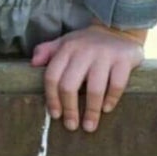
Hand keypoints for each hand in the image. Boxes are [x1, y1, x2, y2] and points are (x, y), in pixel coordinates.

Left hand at [31, 22, 146, 131]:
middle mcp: (84, 51)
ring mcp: (104, 55)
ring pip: (94, 88)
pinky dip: (111, 99)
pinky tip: (106, 109)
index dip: (51, 98)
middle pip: (70, 85)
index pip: (52, 76)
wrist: (117, 29)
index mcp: (67, 48)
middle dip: (69, 109)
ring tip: (89, 126)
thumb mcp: (65, 42)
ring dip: (91, 111)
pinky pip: (116, 84)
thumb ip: (47, 51)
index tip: (55, 115)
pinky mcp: (123, 59)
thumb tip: (32, 64)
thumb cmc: (86, 43)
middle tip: (71, 126)